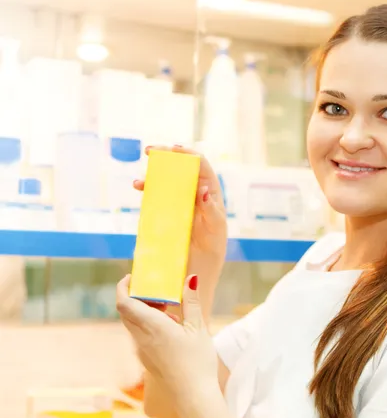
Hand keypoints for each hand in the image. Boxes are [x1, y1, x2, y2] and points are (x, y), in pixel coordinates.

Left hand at [116, 274, 219, 404]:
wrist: (193, 398)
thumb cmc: (198, 362)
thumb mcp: (198, 328)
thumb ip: (192, 301)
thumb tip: (190, 279)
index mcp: (152, 327)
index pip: (124, 302)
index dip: (122, 287)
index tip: (132, 276)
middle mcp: (141, 338)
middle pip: (125, 312)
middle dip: (135, 296)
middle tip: (155, 289)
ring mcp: (142, 351)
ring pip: (132, 324)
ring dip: (143, 311)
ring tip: (168, 308)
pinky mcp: (147, 360)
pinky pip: (139, 336)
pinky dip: (147, 324)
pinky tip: (170, 328)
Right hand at [134, 145, 227, 261]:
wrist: (198, 268)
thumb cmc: (213, 246)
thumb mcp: (216, 228)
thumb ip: (211, 211)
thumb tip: (203, 190)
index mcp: (210, 192)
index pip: (201, 165)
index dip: (188, 154)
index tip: (173, 148)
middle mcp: (195, 193)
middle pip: (181, 168)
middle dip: (166, 156)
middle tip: (149, 151)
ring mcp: (180, 202)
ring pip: (167, 180)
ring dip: (153, 174)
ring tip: (139, 181)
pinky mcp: (168, 213)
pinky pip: (157, 196)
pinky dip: (147, 189)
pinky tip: (139, 188)